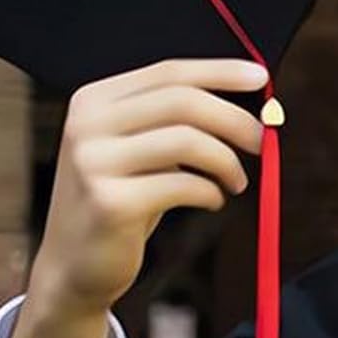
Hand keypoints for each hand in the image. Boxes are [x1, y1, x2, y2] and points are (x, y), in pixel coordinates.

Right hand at [27, 58, 268, 322]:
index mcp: (94, 100)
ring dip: (227, 161)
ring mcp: (93, 162)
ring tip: (237, 182)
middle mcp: (87, 124)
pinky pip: (183, 185)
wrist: (73, 266)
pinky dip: (211, 192)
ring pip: (188, 140)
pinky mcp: (109, 202)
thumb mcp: (139, 150)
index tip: (261, 79)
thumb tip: (250, 103)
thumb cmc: (122, 200)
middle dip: (235, 119)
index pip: (169, 72)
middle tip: (263, 142)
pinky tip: (213, 201)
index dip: (221, 72)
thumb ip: (175, 121)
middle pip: (183, 101)